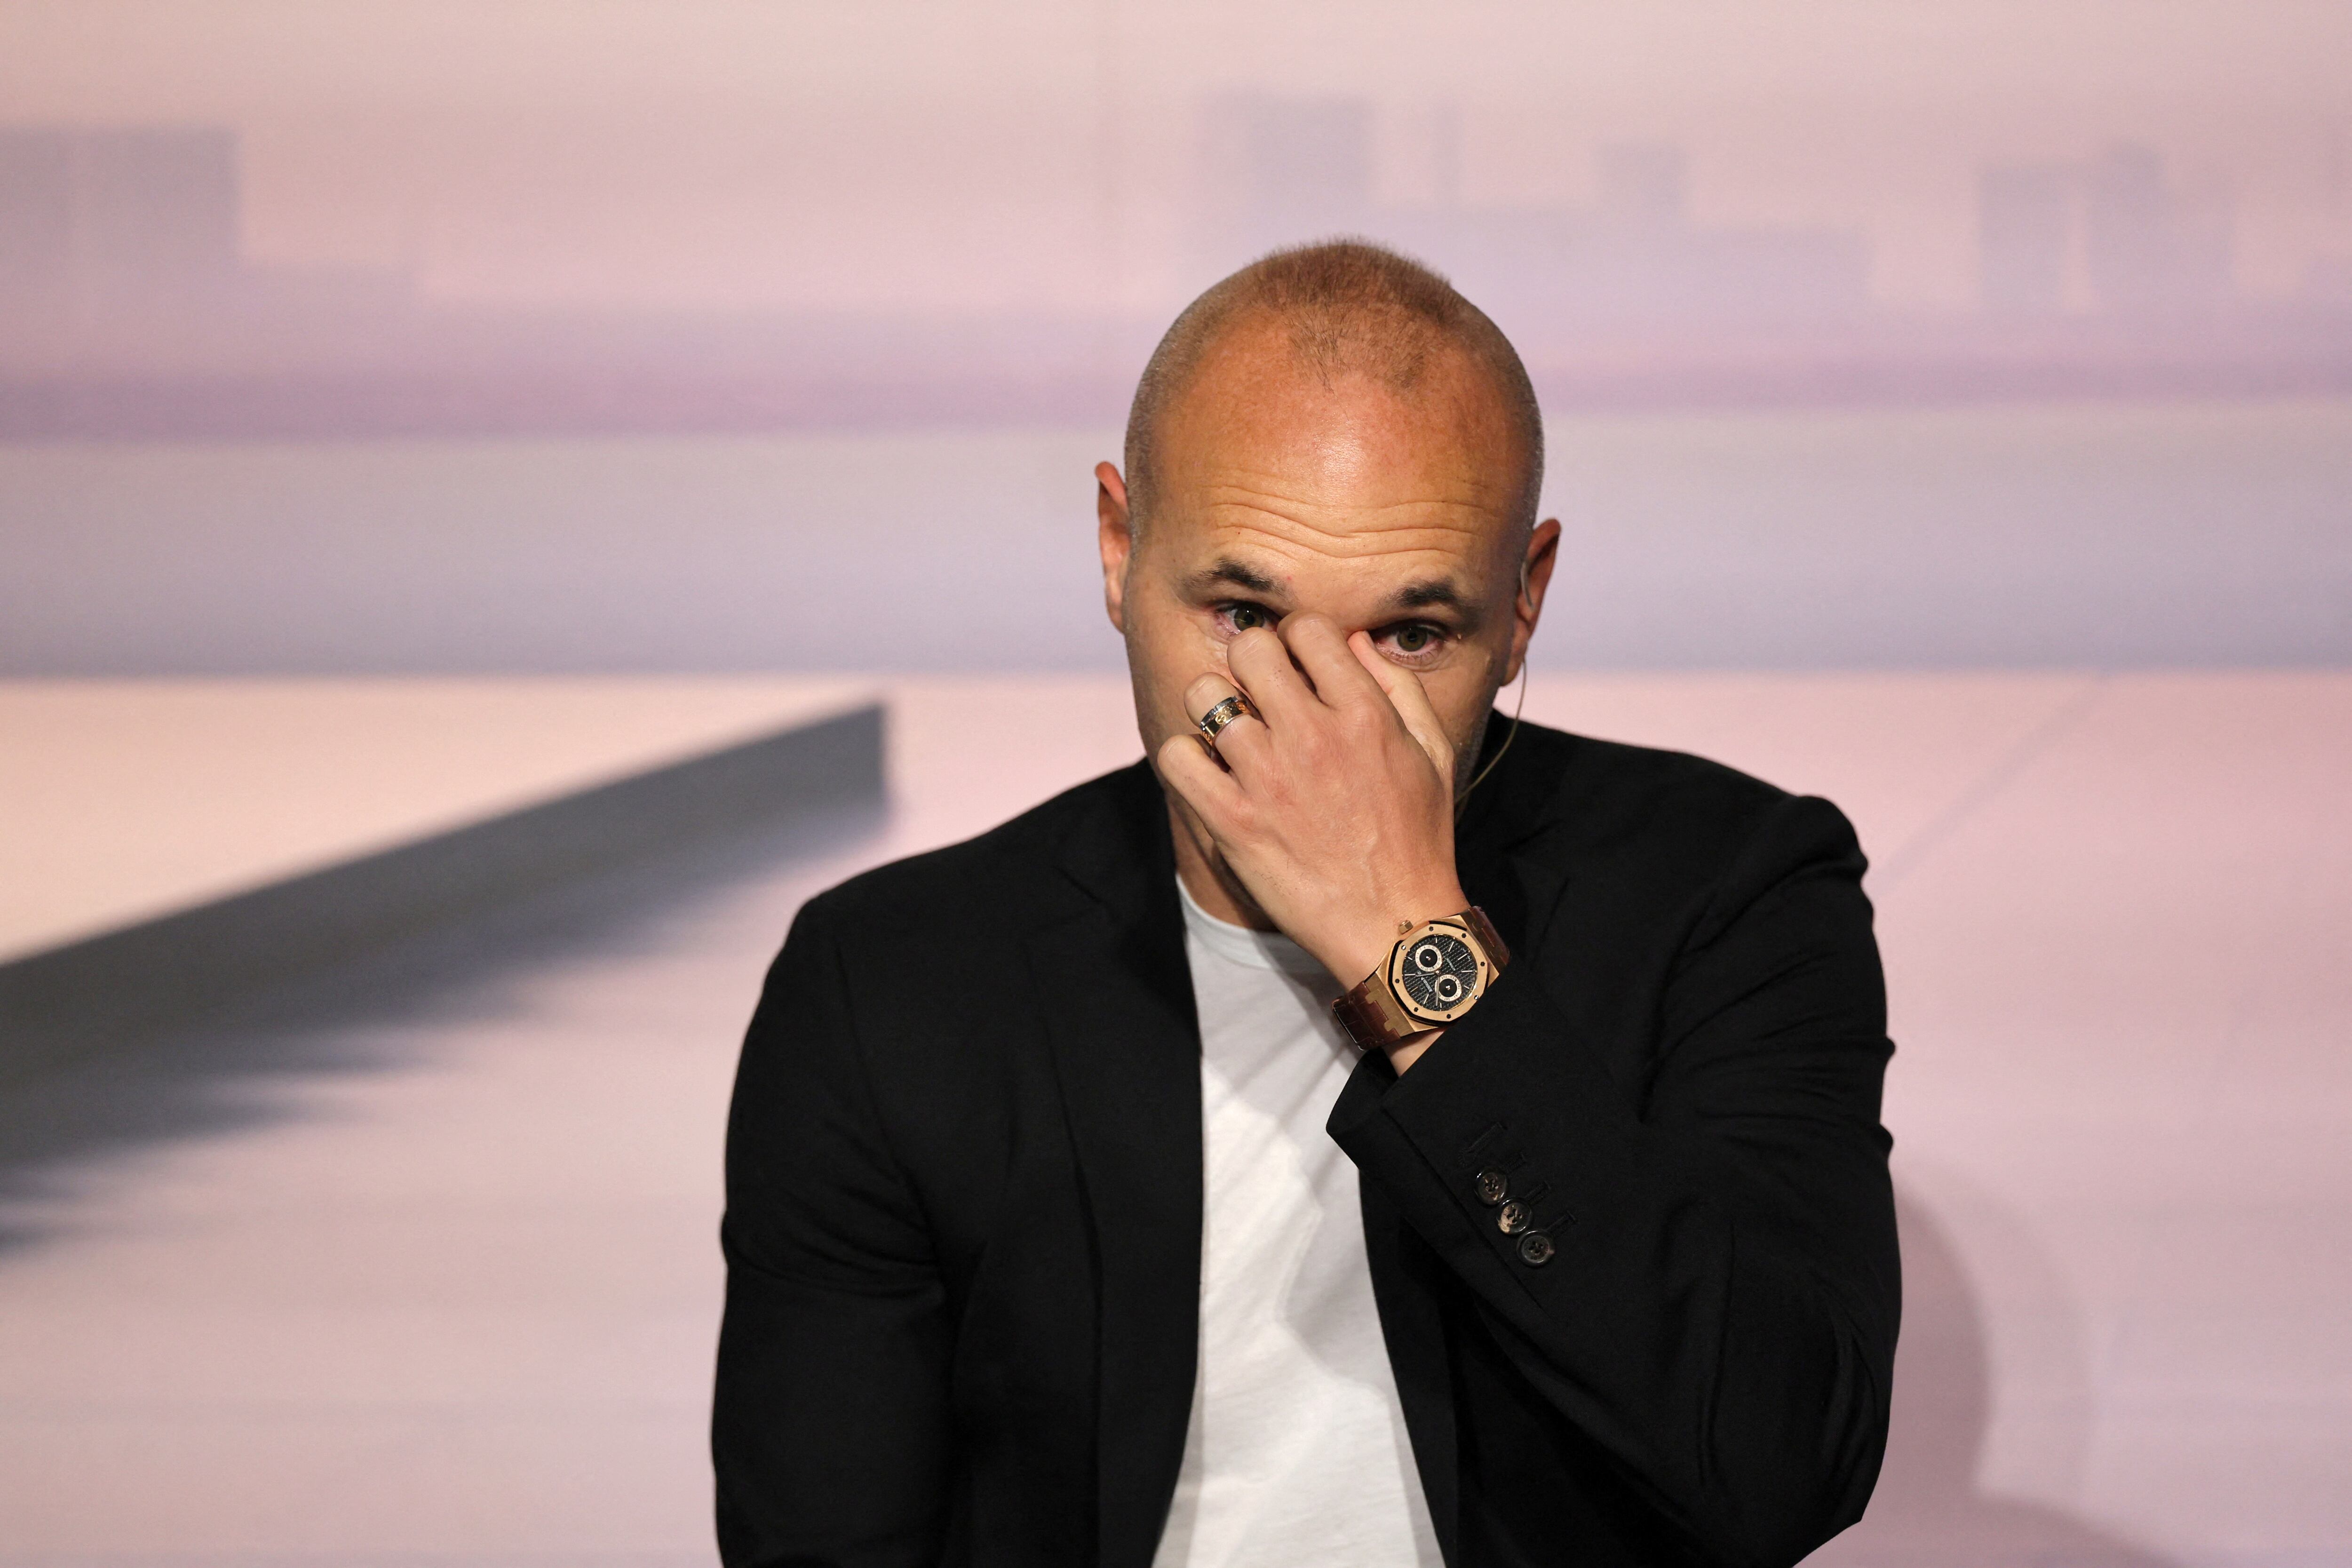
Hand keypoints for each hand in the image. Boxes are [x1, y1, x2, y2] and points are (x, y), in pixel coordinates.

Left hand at [1157, 612, 1468, 996]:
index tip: (1296, 665)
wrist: (1394, 923)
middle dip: (1250, 662)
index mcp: (1364, 713)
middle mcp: (1313, 734)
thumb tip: (1354, 640)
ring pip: (1204, 694)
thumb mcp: (1431, 752)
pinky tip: (1208, 772)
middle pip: (1249, 647)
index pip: (1306, 628)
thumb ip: (1397, 686)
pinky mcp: (1233, 821)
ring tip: (1229, 734)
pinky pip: (1177, 756)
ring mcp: (1268, 778)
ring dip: (1213, 709)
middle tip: (1257, 694)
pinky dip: (1185, 757)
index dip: (1296, 639)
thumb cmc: (1417, 837)